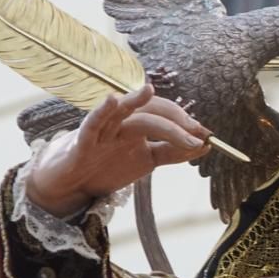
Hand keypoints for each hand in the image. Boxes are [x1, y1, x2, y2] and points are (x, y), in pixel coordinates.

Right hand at [25, 85, 208, 217]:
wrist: (72, 185)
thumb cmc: (108, 166)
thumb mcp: (147, 160)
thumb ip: (173, 152)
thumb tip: (204, 145)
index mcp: (137, 123)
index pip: (163, 113)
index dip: (185, 121)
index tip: (206, 134)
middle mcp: (122, 122)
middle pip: (148, 110)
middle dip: (173, 119)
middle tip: (196, 133)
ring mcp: (103, 131)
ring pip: (123, 112)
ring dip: (139, 104)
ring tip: (151, 92)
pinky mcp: (84, 142)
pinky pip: (92, 124)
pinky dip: (101, 111)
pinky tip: (113, 100)